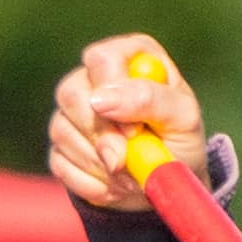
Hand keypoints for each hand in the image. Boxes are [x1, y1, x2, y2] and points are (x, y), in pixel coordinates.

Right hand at [45, 40, 206, 214]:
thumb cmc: (180, 140)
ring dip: (99, 162)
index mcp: (129, 57)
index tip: (133, 130)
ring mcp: (72, 113)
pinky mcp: (59, 146)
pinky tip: (113, 184)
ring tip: (129, 173)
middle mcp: (94, 78)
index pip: (102, 59)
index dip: (112, 93)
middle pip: (71, 93)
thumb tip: (101, 100)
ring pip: (62, 131)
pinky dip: (90, 182)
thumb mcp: (182, 117)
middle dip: (100, 134)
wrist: (165, 183)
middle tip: (125, 160)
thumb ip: (149, 99)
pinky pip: (59, 163)